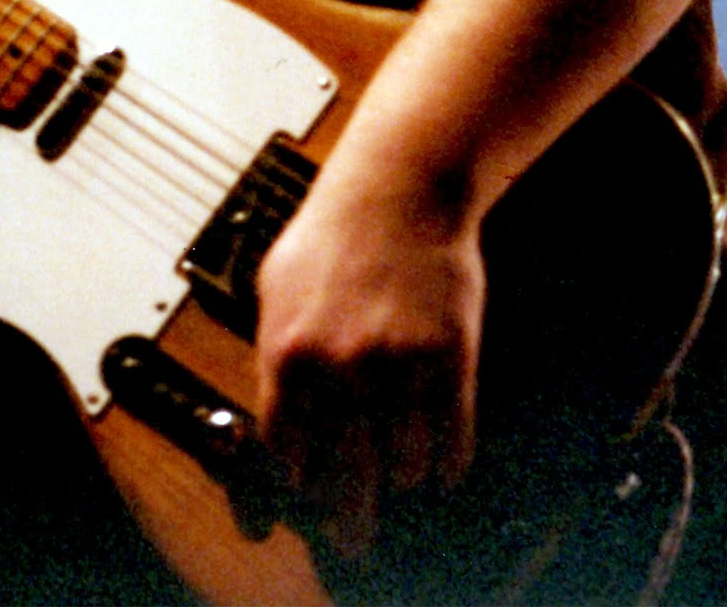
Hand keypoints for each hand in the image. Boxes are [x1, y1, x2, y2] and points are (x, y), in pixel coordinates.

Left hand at [252, 165, 484, 559]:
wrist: (397, 189)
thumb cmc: (334, 230)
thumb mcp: (275, 284)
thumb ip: (273, 347)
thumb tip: (278, 406)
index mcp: (288, 350)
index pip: (285, 445)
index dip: (299, 476)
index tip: (308, 490)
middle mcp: (340, 368)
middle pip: (344, 472)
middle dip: (349, 515)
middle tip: (353, 537)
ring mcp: (397, 367)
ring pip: (403, 463)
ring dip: (403, 479)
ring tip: (401, 481)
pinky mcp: (449, 360)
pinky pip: (453, 438)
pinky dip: (449, 463)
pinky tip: (444, 470)